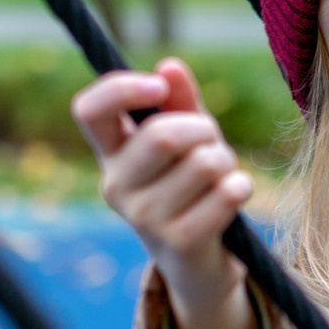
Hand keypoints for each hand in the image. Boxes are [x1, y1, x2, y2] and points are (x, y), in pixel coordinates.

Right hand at [72, 59, 256, 328]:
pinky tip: (234, 194)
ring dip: (226, 161)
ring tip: (220, 176)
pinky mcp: (178, 242)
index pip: (89, 109)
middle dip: (204, 130)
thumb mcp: (187, 137)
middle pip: (163, 136)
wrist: (201, 261)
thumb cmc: (192, 185)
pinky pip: (225, 194)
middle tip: (213, 143)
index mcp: (110, 153)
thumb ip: (180, 101)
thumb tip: (170, 67)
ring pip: (204, 163)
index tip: (157, 87)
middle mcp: (116, 186)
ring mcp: (144, 218)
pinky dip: (240, 186)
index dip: (122, 88)